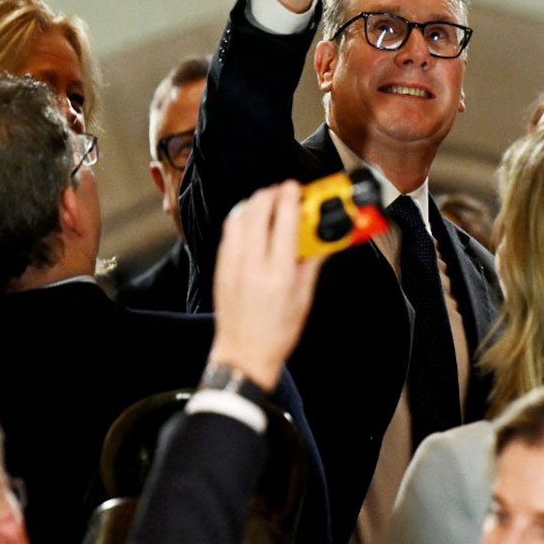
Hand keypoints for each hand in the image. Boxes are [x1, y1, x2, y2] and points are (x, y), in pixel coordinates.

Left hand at [207, 181, 322, 390]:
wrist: (244, 355)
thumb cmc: (277, 333)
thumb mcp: (303, 298)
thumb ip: (311, 263)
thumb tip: (323, 239)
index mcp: (279, 273)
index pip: (284, 221)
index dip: (291, 197)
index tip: (296, 188)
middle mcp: (253, 265)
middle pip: (257, 211)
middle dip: (271, 194)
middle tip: (283, 192)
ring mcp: (232, 265)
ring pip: (239, 217)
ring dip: (254, 203)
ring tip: (267, 203)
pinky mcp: (221, 269)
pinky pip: (229, 233)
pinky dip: (240, 219)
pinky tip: (251, 222)